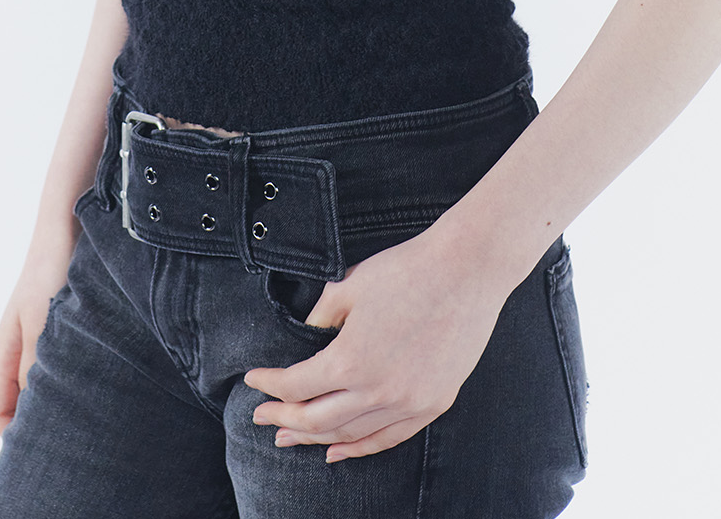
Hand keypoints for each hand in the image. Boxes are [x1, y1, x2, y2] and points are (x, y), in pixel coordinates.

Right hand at [0, 235, 76, 433]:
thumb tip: (38, 412)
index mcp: (3, 353)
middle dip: (41, 418)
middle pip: (21, 402)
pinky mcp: (60, 326)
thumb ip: (37, 366)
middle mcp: (18, 350)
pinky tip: (99, 375)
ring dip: (61, 394)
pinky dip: (74, 374)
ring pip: (43, 383)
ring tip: (91, 404)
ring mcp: (39, 338)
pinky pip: (62, 363)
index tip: (45, 446)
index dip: (15, 435)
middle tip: (74, 429)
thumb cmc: (51, 270)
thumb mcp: (44, 322)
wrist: (68, 223)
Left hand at [244, 224, 506, 462]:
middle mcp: (378, 391)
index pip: (296, 386)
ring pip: (351, 435)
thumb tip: (304, 338)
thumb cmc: (407, 269)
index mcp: (350, 360)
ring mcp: (408, 403)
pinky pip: (388, 438)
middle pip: (317, 419)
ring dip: (316, 439)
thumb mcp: (349, 285)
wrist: (467, 270)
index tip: (253, 380)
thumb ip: (320, 316)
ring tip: (290, 438)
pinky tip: (338, 451)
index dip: (270, 385)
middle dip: (284, 420)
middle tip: (262, 418)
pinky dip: (360, 448)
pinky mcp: (433, 404)